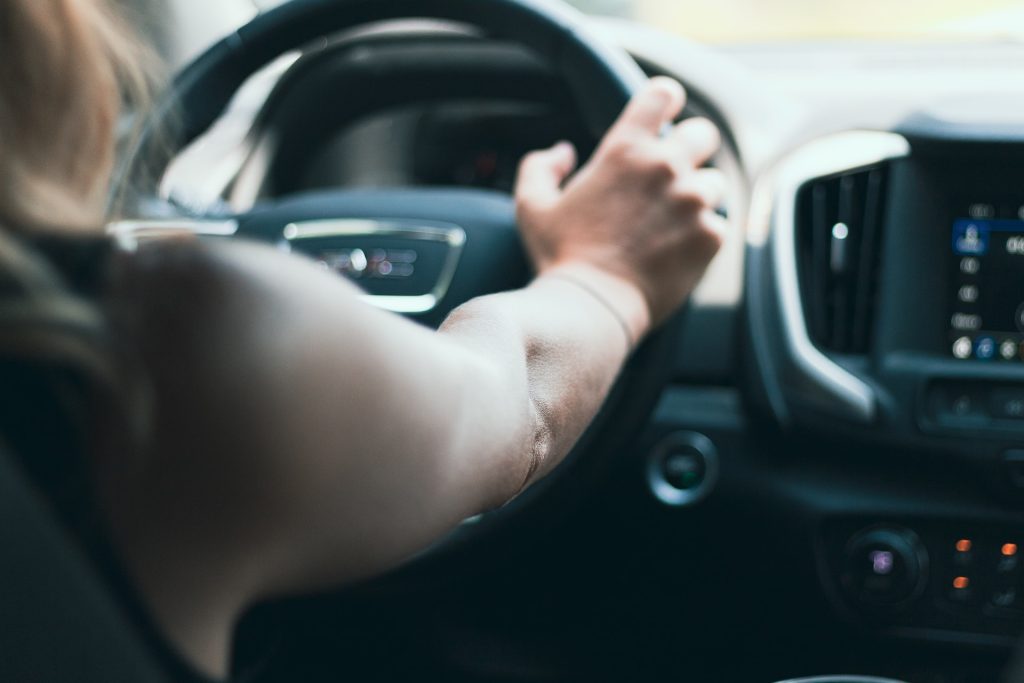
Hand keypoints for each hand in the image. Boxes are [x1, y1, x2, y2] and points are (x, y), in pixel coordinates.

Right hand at [515, 77, 725, 332]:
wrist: (591, 307)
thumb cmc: (560, 256)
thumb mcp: (532, 205)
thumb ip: (541, 167)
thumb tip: (562, 152)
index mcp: (625, 149)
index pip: (663, 94)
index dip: (666, 100)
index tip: (665, 112)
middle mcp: (666, 167)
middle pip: (703, 133)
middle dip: (691, 148)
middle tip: (672, 175)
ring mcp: (693, 201)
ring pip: (714, 183)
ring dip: (697, 197)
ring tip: (671, 223)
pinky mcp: (710, 236)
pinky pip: (717, 225)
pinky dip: (700, 236)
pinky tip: (675, 252)